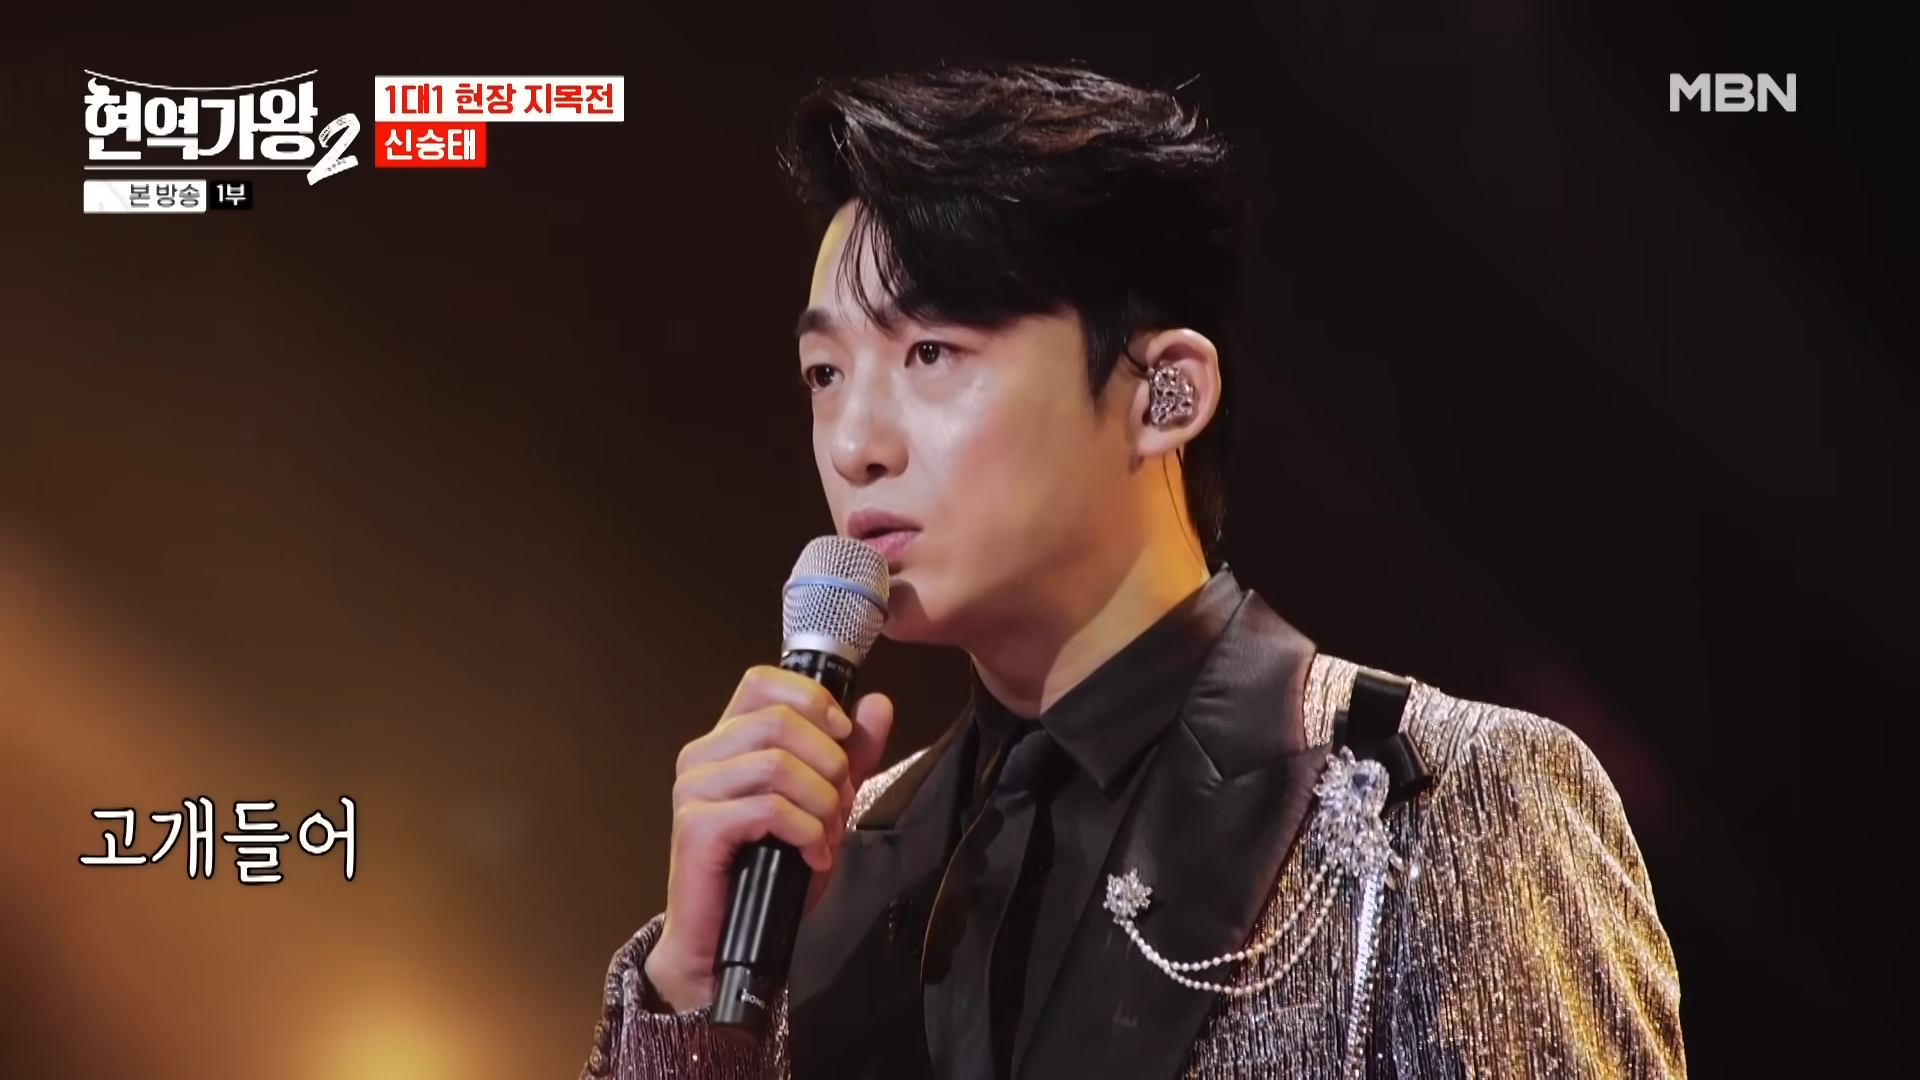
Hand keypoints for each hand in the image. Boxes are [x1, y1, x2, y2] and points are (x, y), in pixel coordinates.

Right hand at [643, 666, 893, 1012]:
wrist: (727, 943)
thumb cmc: (769, 874)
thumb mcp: (823, 804)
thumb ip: (850, 754)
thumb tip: (877, 704)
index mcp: (727, 739)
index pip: (763, 682)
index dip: (812, 700)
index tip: (842, 735)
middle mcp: (703, 755)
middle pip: (781, 721)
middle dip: (829, 765)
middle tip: (839, 806)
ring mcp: (694, 789)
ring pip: (778, 764)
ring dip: (820, 803)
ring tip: (825, 836)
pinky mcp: (696, 826)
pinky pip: (768, 808)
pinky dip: (804, 832)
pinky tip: (811, 855)